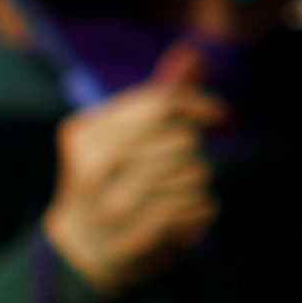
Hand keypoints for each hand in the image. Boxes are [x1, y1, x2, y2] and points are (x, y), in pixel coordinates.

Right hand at [40, 47, 223, 297]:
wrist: (80, 250)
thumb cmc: (110, 179)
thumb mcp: (124, 134)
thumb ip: (161, 95)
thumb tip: (193, 52)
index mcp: (86, 134)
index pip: (165, 103)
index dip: (203, 105)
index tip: (221, 116)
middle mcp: (93, 168)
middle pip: (184, 139)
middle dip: (192, 150)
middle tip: (175, 166)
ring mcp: (113, 207)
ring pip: (197, 173)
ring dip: (197, 181)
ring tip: (173, 192)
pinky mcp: (137, 239)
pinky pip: (201, 207)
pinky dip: (201, 209)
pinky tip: (181, 215)